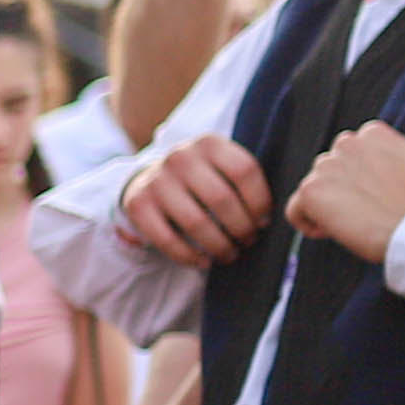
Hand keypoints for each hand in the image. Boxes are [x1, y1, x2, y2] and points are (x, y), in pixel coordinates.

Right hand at [122, 134, 274, 266]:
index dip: (259, 201)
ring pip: (196, 222)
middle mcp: (180, 157)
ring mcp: (156, 181)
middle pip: (221, 199)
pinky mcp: (138, 205)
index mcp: (209, 143)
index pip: (244, 172)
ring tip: (230, 254)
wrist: (150, 179)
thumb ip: (242, 179)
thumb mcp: (221, 165)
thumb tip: (266, 219)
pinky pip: (167, 239)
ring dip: (218, 245)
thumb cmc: (200, 178)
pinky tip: (203, 261)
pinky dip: (188, 256)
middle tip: (248, 241)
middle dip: (241, 227)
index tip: (263, 221)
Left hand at [288, 121, 404, 258]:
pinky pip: (294, 209)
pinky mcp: (310, 192)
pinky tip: (328, 231)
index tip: (376, 194)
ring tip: (353, 221)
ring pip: (315, 188)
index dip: (360, 176)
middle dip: (342, 189)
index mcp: (373, 133)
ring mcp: (325, 167)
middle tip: (364, 209)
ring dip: (327, 206)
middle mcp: (345, 144)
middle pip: (330, 169)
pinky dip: (305, 222)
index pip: (351, 153)